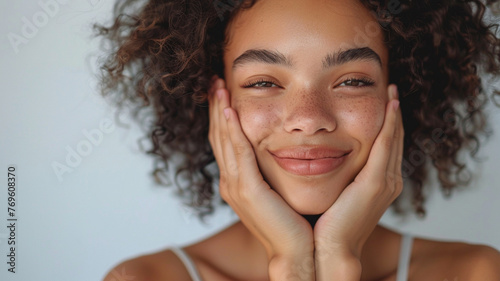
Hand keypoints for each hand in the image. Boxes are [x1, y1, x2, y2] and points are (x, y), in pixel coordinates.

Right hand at [207, 76, 314, 279]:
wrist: (299, 253)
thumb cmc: (294, 224)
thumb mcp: (278, 191)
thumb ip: (271, 172)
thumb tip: (279, 151)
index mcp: (236, 182)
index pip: (224, 141)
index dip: (221, 117)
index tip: (222, 93)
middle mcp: (230, 182)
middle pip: (218, 137)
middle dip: (216, 108)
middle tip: (213, 82)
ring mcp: (235, 187)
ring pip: (223, 140)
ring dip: (221, 112)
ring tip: (218, 87)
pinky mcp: (248, 190)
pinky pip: (238, 153)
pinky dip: (233, 130)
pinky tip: (232, 110)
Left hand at [313, 84, 403, 278]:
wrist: (329, 250)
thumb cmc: (327, 226)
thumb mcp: (337, 194)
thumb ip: (339, 176)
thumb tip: (324, 159)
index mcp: (379, 184)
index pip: (385, 147)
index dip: (387, 124)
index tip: (383, 102)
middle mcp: (388, 181)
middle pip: (394, 140)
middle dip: (394, 115)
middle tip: (391, 89)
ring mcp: (385, 182)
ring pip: (393, 139)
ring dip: (394, 114)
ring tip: (392, 91)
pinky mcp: (376, 183)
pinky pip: (386, 145)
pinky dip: (390, 124)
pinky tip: (390, 105)